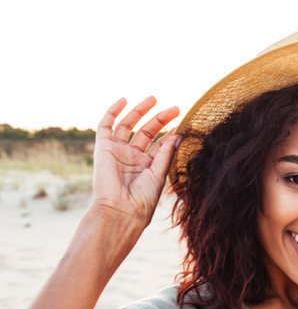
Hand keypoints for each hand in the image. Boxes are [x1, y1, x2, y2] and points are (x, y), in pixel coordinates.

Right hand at [92, 96, 179, 224]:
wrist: (121, 209)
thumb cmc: (143, 199)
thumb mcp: (158, 174)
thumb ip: (166, 153)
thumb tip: (178, 134)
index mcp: (148, 167)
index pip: (160, 145)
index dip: (171, 133)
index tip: (184, 123)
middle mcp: (132, 158)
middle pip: (147, 132)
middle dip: (160, 119)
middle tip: (176, 108)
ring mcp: (118, 152)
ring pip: (129, 125)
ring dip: (140, 111)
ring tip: (154, 99)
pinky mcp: (103, 148)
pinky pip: (105, 126)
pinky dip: (112, 112)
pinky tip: (124, 100)